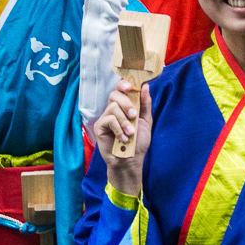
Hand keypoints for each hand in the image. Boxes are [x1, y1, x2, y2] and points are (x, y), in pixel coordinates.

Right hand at [94, 81, 151, 196]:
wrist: (131, 160)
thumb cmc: (138, 142)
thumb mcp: (145, 121)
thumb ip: (145, 104)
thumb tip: (145, 86)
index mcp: (124, 106)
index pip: (121, 89)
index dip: (124, 84)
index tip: (131, 86)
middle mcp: (113, 109)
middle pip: (114, 94)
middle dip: (126, 102)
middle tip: (134, 115)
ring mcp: (105, 118)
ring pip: (113, 107)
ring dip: (125, 121)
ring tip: (131, 133)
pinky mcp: (99, 127)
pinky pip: (109, 119)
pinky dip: (119, 129)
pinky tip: (123, 138)